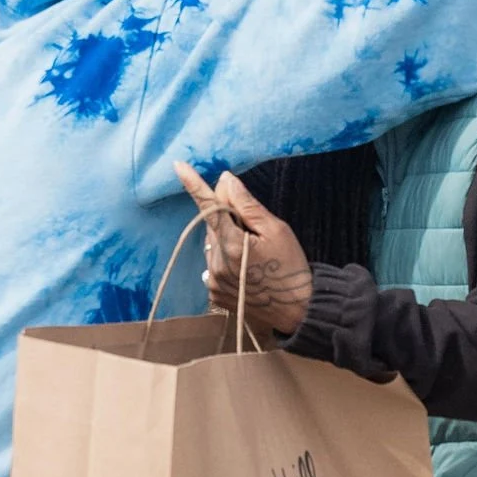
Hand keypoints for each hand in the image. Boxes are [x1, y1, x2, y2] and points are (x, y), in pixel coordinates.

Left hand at [173, 163, 313, 340]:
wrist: (297, 311)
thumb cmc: (291, 267)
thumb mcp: (277, 230)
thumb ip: (247, 205)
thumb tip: (225, 181)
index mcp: (232, 245)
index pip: (209, 207)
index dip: (194, 185)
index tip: (178, 165)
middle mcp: (216, 263)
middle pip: (213, 226)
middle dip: (228, 220)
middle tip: (254, 229)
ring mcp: (213, 281)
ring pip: (212, 246)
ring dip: (226, 241)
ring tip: (253, 255)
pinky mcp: (214, 294)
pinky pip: (214, 266)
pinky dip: (225, 261)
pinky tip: (246, 270)